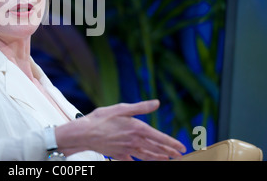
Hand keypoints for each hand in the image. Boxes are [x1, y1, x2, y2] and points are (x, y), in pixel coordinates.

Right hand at [55, 100, 186, 160]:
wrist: (84, 133)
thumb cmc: (101, 118)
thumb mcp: (121, 108)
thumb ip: (141, 107)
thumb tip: (157, 103)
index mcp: (137, 128)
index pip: (159, 137)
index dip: (172, 143)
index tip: (182, 147)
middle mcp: (134, 141)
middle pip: (155, 148)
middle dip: (169, 152)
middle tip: (179, 155)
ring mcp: (127, 149)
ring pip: (147, 156)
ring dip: (159, 158)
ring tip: (168, 159)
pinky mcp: (119, 155)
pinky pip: (133, 160)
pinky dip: (140, 162)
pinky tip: (144, 163)